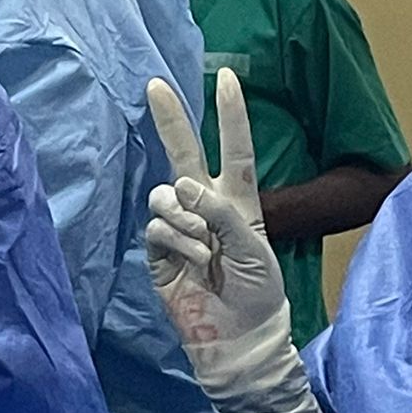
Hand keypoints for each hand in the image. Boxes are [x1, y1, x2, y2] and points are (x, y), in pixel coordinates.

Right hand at [145, 69, 289, 377]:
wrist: (238, 336)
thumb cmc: (257, 290)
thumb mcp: (252, 246)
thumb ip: (220, 212)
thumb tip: (182, 186)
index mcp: (238, 199)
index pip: (235, 148)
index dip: (231, 114)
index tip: (226, 77)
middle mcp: (205, 205)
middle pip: (184, 152)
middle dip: (170, 119)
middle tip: (154, 85)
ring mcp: (179, 227)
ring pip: (165, 193)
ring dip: (185, 216)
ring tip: (204, 246)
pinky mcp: (158, 250)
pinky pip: (157, 225)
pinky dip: (176, 239)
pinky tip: (194, 262)